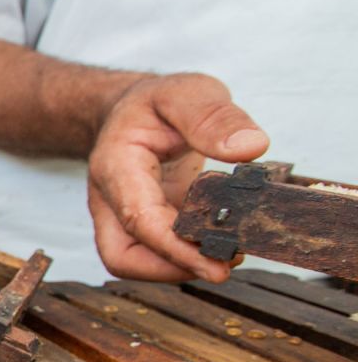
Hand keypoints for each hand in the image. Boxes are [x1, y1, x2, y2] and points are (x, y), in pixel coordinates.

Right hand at [87, 73, 268, 282]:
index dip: (175, 248)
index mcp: (116, 166)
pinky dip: (188, 255)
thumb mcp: (186, 92)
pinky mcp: (143, 227)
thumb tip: (250, 148)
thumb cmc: (154, 103)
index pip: (138, 218)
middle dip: (171, 269)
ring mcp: (123, 217)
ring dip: (180, 267)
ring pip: (136, 262)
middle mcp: (111, 199)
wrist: (129, 111)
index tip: (217, 265)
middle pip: (123, 256)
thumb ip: (214, 117)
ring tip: (228, 253)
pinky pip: (157, 253)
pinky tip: (221, 241)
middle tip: (223, 264)